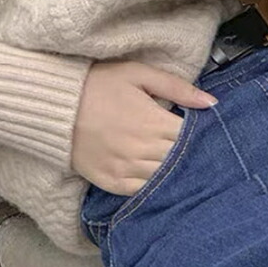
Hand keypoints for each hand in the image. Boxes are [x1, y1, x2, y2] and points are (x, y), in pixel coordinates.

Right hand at [70, 60, 217, 194]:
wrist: (54, 105)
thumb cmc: (99, 83)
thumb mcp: (139, 74)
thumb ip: (177, 88)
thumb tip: (212, 103)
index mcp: (152, 122)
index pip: (192, 138)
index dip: (205, 136)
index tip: (213, 133)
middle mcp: (141, 150)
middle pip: (181, 160)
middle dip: (195, 156)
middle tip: (209, 153)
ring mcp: (125, 169)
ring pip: (165, 180)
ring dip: (178, 174)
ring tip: (189, 168)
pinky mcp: (111, 182)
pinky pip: (142, 192)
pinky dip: (155, 187)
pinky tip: (164, 180)